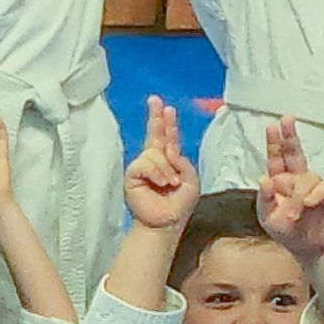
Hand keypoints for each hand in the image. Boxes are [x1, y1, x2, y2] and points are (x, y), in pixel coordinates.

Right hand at [123, 96, 200, 230]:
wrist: (165, 222)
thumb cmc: (179, 205)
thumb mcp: (191, 180)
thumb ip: (182, 161)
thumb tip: (168, 150)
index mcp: (169, 160)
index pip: (168, 138)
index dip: (168, 123)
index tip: (168, 108)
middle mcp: (155, 160)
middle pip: (154, 134)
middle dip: (155, 116)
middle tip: (155, 100)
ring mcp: (143, 167)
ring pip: (154, 153)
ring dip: (165, 168)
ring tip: (170, 184)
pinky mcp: (132, 175)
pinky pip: (144, 164)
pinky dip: (155, 173)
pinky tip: (161, 183)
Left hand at [257, 118, 323, 262]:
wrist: (308, 246)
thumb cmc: (287, 229)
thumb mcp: (268, 217)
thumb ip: (265, 199)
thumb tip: (265, 179)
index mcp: (279, 180)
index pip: (276, 157)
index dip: (274, 142)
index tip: (272, 126)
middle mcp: (297, 177)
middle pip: (294, 152)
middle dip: (290, 136)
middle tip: (287, 120)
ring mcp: (314, 184)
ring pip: (308, 176)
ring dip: (299, 194)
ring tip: (296, 211)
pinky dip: (316, 195)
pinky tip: (310, 203)